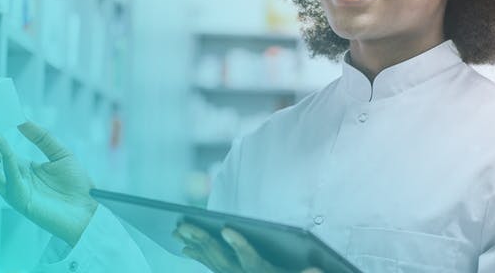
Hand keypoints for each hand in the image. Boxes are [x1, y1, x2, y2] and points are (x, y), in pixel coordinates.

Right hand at [0, 118, 97, 244]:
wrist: (90, 210)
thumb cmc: (77, 185)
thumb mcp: (61, 154)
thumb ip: (42, 137)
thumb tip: (22, 119)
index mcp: (19, 168)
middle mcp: (12, 179)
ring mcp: (13, 190)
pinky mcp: (20, 200)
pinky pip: (7, 177)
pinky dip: (3, 158)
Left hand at [173, 223, 321, 272]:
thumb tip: (316, 269)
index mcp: (262, 272)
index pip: (250, 259)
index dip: (238, 245)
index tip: (226, 230)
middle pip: (221, 258)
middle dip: (202, 241)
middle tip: (183, 227)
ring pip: (211, 260)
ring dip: (194, 245)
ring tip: (177, 231)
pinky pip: (210, 265)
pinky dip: (197, 255)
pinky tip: (185, 247)